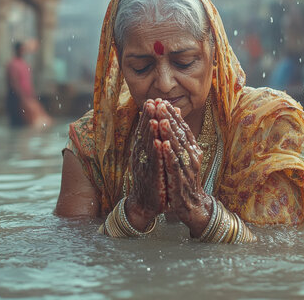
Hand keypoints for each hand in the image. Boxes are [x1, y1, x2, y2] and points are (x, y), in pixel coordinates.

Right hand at [125, 99, 166, 230]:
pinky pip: (154, 163)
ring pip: (148, 147)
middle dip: (148, 118)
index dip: (149, 115)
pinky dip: (156, 153)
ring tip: (154, 118)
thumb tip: (161, 119)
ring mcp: (145, 167)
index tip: (153, 100)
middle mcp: (141, 157)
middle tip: (151, 102)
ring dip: (150, 132)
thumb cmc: (152, 177)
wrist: (146, 204)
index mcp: (143, 151)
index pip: (145, 130)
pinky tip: (158, 143)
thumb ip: (154, 140)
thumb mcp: (153, 157)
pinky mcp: (151, 179)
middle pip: (145, 134)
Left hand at [157, 101, 211, 236]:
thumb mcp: (184, 156)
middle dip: (169, 119)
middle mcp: (192, 157)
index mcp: (192, 149)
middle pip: (180, 135)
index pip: (183, 128)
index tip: (162, 102)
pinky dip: (169, 154)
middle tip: (160, 105)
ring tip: (160, 120)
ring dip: (169, 134)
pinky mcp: (180, 181)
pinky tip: (162, 145)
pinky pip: (174, 165)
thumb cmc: (185, 177)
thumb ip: (180, 136)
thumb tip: (176, 112)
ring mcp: (187, 169)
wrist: (191, 205)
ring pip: (177, 148)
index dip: (173, 115)